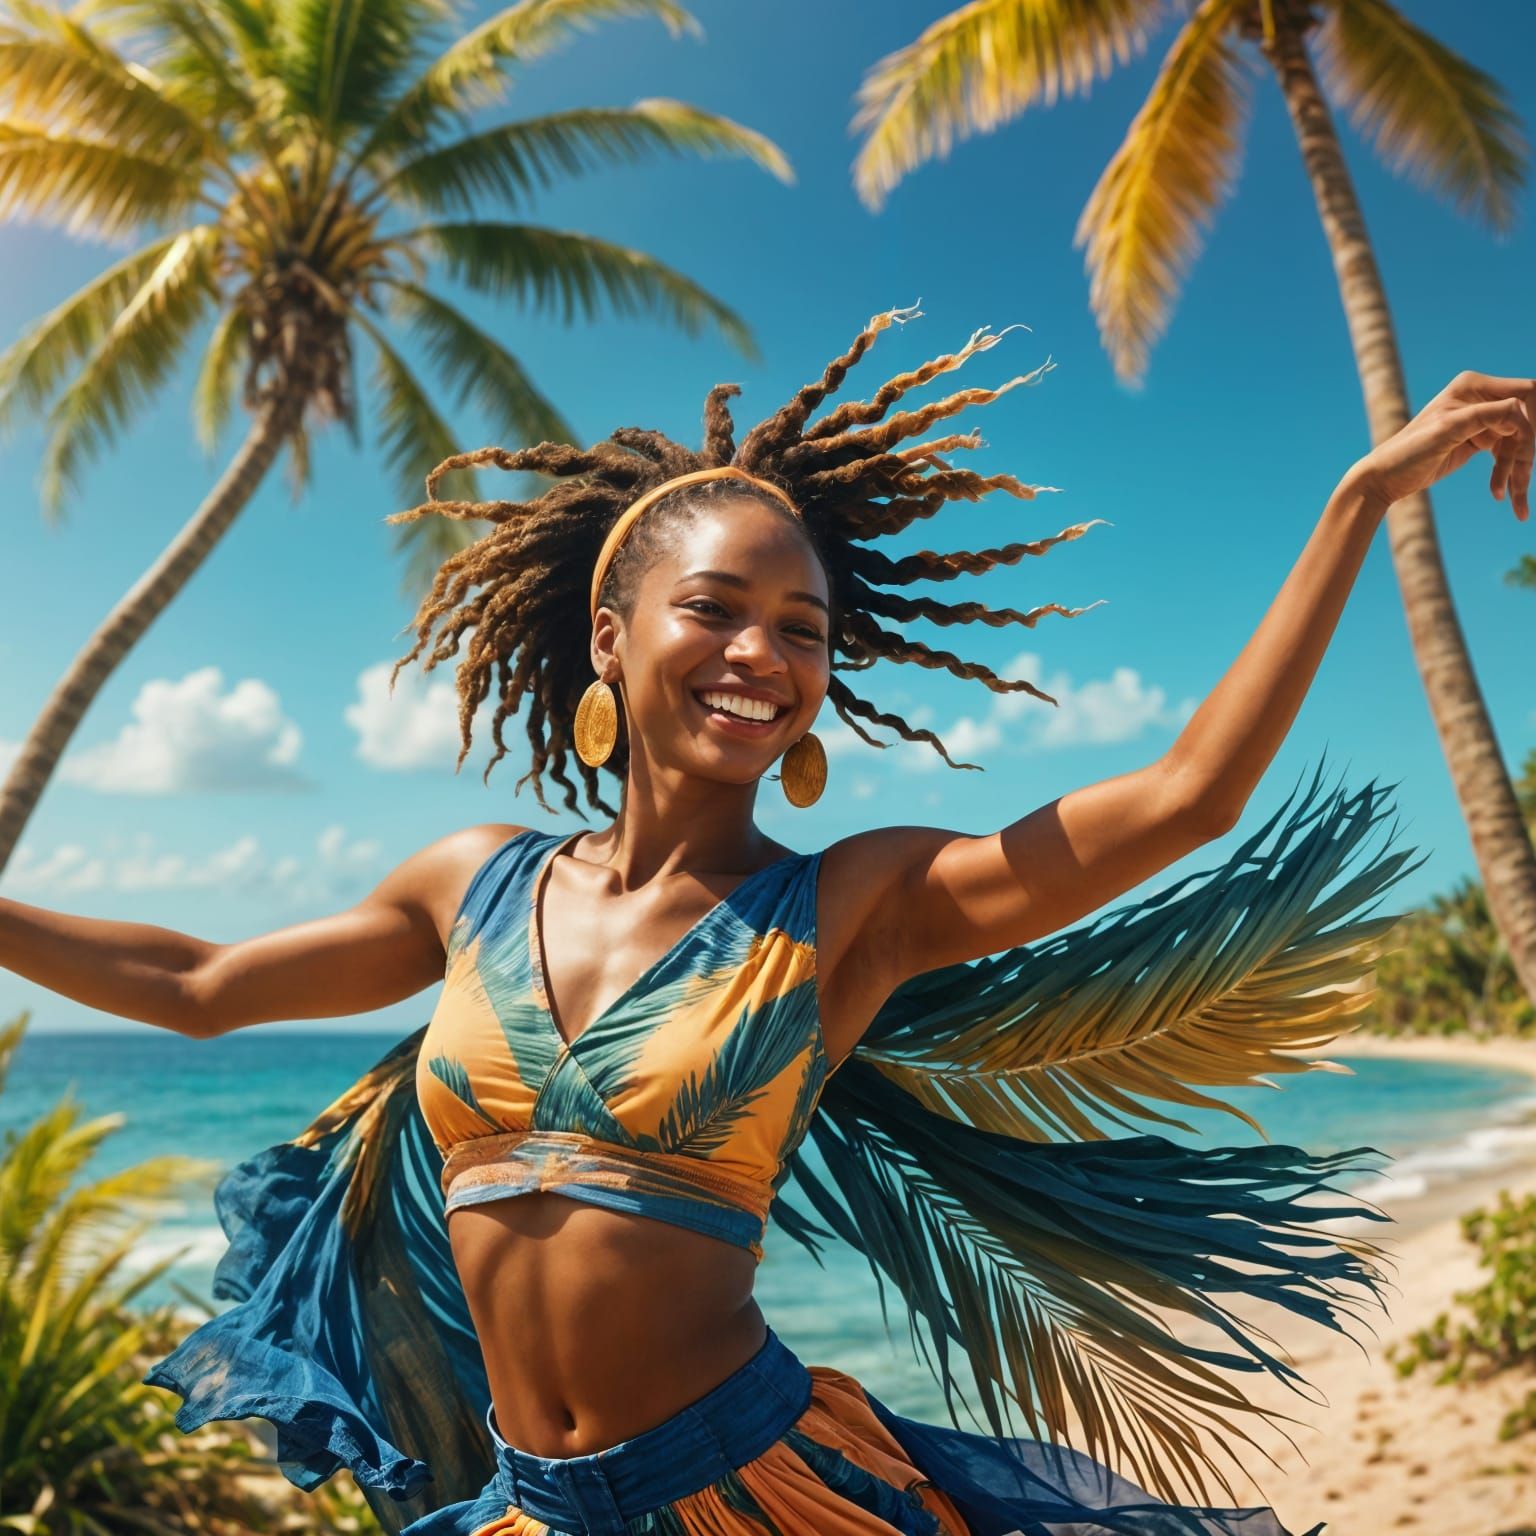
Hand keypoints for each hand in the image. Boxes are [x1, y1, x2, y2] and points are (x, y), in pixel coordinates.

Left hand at [1345, 371, 1532, 522]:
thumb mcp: (1447, 431)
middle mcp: (1480, 398)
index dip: (1530, 422)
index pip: (1524, 394)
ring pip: (1519, 442)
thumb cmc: (1408, 452)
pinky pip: (1507, 455)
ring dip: (1519, 471)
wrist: (1384, 478)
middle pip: (1526, 422)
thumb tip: (1522, 410)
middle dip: (1524, 454)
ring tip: (1516, 503)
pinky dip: (1509, 475)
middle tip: (1518, 486)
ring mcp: (1482, 420)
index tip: (1519, 449)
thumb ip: (1485, 415)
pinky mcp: (1480, 441)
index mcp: (1473, 386)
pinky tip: (1500, 495)